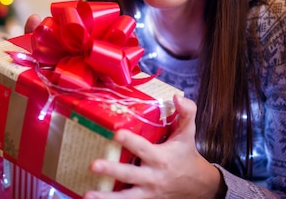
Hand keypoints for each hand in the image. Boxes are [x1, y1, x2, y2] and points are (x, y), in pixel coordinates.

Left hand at [83, 95, 223, 198]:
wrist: (198, 186)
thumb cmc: (186, 155)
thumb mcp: (188, 133)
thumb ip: (186, 113)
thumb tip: (177, 97)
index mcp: (161, 158)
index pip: (144, 149)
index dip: (131, 141)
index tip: (116, 133)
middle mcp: (152, 176)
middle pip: (130, 174)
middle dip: (112, 170)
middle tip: (93, 165)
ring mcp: (147, 191)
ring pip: (126, 197)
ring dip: (106, 197)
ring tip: (88, 195)